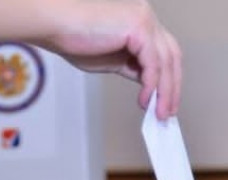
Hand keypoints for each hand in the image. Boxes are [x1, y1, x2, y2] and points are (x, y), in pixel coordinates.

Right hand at [39, 0, 181, 119]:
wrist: (55, 26)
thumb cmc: (76, 40)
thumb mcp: (114, 60)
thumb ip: (133, 69)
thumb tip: (149, 86)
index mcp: (141, 23)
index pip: (166, 54)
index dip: (169, 80)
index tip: (166, 102)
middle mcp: (147, 17)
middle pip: (172, 57)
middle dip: (171, 87)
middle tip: (167, 113)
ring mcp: (145, 20)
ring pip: (166, 62)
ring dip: (165, 92)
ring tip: (159, 113)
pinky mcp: (139, 27)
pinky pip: (153, 63)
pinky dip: (151, 85)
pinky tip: (145, 100)